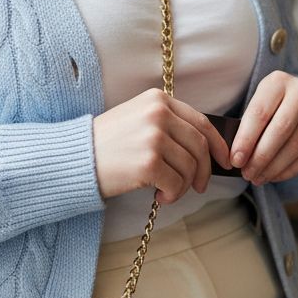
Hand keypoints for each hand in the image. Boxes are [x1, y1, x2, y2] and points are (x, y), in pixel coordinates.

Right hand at [92, 88, 232, 203]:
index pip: (200, 122)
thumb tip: (203, 147)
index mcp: (157, 99)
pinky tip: (158, 197)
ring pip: (189, 167)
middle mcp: (158, 113)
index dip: (216, 144)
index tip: (223, 161)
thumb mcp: (137, 119)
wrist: (74, 158)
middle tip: (198, 187)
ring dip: (183, 186)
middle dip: (203, 171)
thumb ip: (168, 124)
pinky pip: (176, 183)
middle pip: (199, 146)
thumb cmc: (106, 144)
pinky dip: (172, 195)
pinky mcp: (148, 162)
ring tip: (166, 192)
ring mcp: (153, 137)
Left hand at [228, 71, 297, 185]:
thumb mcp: (259, 105)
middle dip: (261, 157)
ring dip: (274, 167)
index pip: (259, 113)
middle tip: (247, 174)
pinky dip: (289, 170)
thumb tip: (235, 157)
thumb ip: (247, 126)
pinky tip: (275, 175)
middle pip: (280, 130)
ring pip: (295, 145)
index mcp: (278, 81)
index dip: (246, 140)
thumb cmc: (273, 108)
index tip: (235, 160)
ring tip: (258, 178)